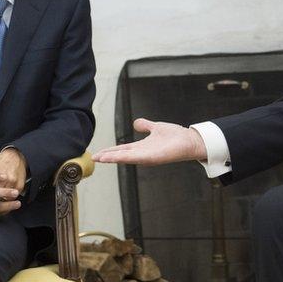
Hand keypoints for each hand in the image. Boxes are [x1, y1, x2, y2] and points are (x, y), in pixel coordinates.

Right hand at [91, 118, 207, 164]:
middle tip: (93, 158)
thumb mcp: (155, 128)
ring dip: (112, 158)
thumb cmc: (175, 136)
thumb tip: (135, 123)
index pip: (121, 149)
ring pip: (125, 158)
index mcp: (141, 147)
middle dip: (107, 156)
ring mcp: (147, 157)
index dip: (109, 151)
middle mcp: (142, 153)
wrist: (189, 140)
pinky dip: (124, 158)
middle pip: (120, 155)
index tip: (97, 153)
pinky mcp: (153, 158)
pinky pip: (136, 157)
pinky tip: (115, 157)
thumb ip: (145, 125)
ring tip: (99, 158)